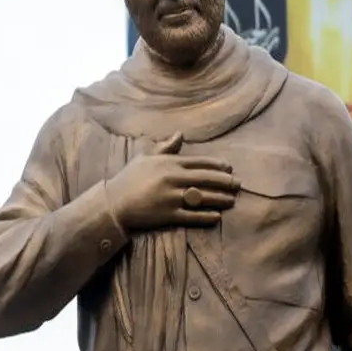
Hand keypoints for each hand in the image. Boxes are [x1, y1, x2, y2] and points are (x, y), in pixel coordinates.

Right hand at [105, 133, 239, 231]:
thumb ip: (165, 147)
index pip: (201, 162)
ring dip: (220, 199)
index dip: (218, 165)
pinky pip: (192, 216)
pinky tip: (217, 216)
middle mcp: (173, 178)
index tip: (230, 168)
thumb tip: (180, 134)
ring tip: (232, 200)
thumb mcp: (146, 158)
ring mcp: (172, 197)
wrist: (113, 202)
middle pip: (207, 179)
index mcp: (170, 163)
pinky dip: (206, 216)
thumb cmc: (130, 179)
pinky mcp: (168, 215)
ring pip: (203, 197)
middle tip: (238, 184)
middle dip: (225, 182)